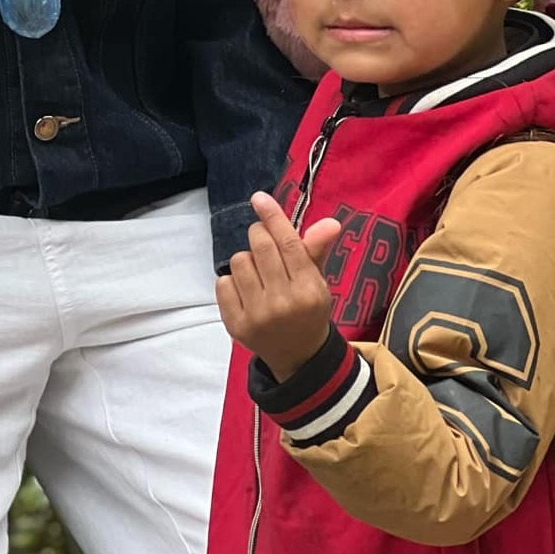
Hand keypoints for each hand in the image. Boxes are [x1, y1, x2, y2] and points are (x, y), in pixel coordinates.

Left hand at [216, 191, 341, 381]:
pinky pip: (223, 282)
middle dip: (259, 235)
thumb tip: (331, 222)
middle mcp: (283, 303)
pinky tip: (246, 291)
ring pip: (239, 261)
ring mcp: (257, 316)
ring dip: (247, 260)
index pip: (288, 243)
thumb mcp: (318, 281)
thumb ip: (316, 249)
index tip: (259, 197)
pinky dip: (232, 281)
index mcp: (309, 290)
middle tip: (264, 241)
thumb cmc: (307, 309)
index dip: (272, 216)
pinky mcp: (236, 325)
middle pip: (260, 247)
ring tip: (259, 273)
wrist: (298, 356)